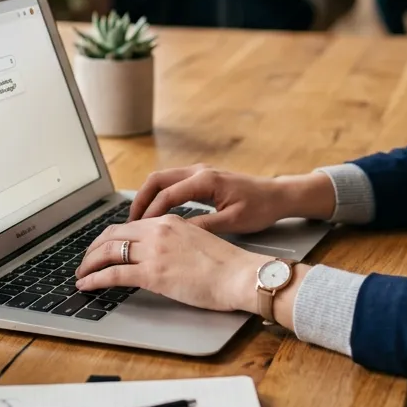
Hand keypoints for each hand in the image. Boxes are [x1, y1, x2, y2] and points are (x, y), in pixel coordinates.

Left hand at [74, 215, 265, 311]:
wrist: (240, 275)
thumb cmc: (228, 265)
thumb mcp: (198, 242)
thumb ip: (177, 242)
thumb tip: (162, 254)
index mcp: (170, 221)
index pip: (130, 225)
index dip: (111, 237)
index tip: (103, 248)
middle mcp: (158, 230)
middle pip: (112, 234)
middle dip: (93, 249)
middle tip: (86, 261)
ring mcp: (154, 251)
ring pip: (107, 252)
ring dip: (89, 263)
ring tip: (82, 275)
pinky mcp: (152, 273)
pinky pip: (112, 274)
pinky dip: (94, 279)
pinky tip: (87, 285)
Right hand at [128, 165, 334, 234]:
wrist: (278, 196)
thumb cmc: (260, 208)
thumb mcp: (233, 222)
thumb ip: (203, 227)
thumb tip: (176, 234)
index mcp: (205, 180)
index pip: (166, 195)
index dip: (150, 214)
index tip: (139, 232)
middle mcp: (199, 171)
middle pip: (156, 180)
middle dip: (139, 201)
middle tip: (128, 223)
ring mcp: (200, 172)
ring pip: (162, 180)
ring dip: (147, 197)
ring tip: (137, 221)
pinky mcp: (202, 178)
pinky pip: (172, 183)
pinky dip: (159, 196)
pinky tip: (156, 215)